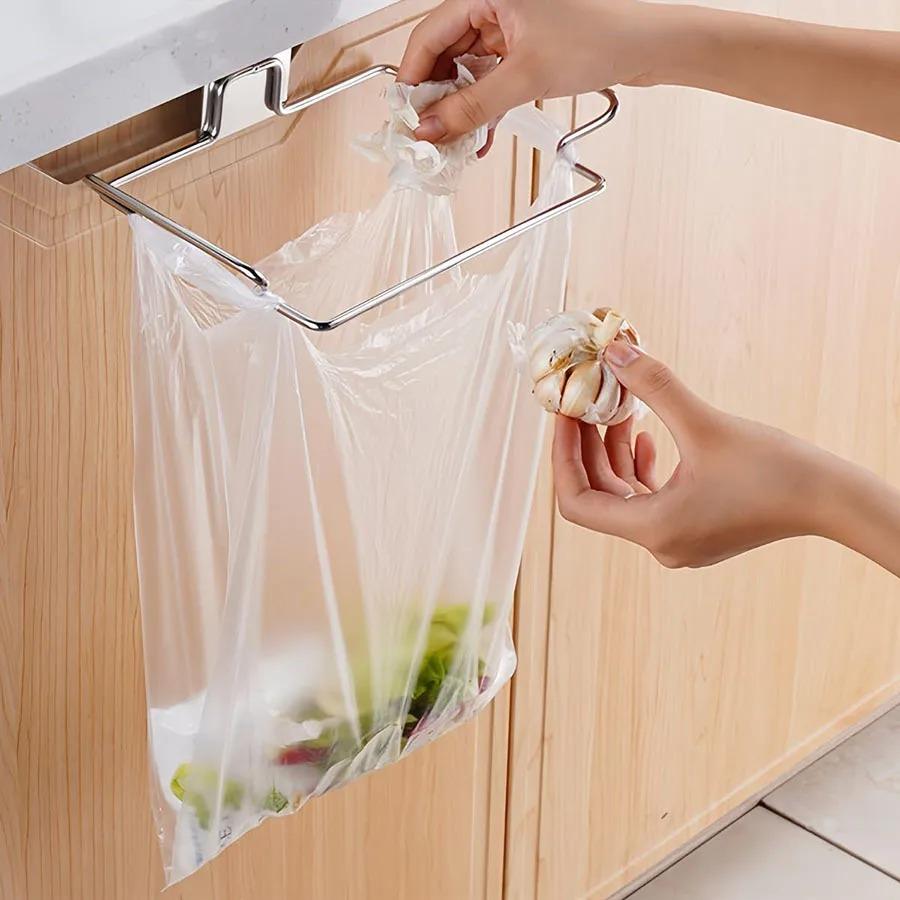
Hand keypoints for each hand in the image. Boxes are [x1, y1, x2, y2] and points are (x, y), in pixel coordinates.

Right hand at [397, 0, 667, 143]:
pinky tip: (480, 136)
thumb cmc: (602, 37)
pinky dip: (484, 107)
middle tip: (429, 137)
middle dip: (437, 99)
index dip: (414, 79)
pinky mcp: (525, 48)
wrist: (651, 46)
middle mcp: (495, 3)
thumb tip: (431, 129)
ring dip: (461, 109)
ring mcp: (510, 26)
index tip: (406, 117)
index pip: (429, 34)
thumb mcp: (525, 78)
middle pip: (445, 54)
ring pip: (467, 70)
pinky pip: (491, 79)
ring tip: (456, 144)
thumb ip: (472, 107)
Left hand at [553, 341, 899, 573]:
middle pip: (598, 496)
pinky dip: (639, 467)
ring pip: (623, 495)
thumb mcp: (705, 422)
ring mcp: (677, 540)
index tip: (562, 416)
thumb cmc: (775, 469)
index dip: (562, 456)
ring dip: (614, 452)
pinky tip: (644, 432)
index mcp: (653, 528)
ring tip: (615, 408)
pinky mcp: (694, 529)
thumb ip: (653, 386)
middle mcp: (659, 543)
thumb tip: (613, 349)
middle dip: (586, 447)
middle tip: (579, 403)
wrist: (832, 500)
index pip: (577, 501)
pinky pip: (648, 498)